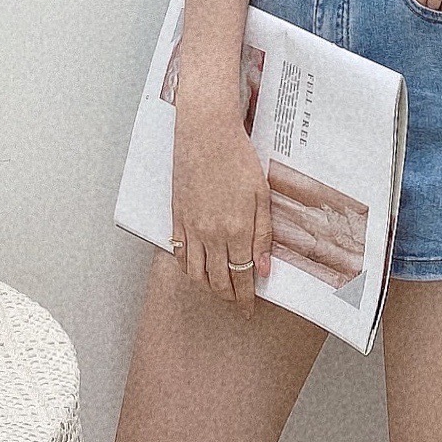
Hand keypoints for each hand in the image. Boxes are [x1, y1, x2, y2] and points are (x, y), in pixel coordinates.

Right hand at [170, 106, 274, 316]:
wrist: (206, 132)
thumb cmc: (237, 157)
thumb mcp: (261, 194)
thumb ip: (263, 234)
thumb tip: (265, 269)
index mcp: (237, 229)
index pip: (242, 276)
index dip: (246, 297)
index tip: (250, 308)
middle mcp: (211, 234)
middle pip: (218, 280)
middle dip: (230, 296)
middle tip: (237, 301)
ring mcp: (191, 227)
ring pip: (196, 274)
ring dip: (208, 287)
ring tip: (219, 288)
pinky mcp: (177, 217)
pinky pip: (179, 254)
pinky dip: (188, 269)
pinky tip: (197, 269)